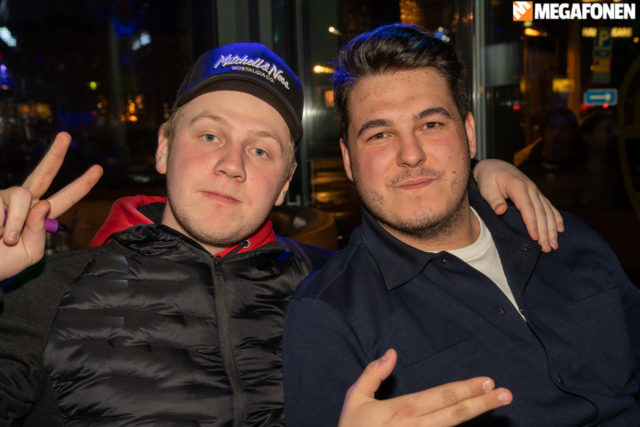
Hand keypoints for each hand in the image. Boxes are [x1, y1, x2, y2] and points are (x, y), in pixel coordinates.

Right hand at [0, 132, 102, 279]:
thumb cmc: (2, 262)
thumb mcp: (30, 254)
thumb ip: (40, 232)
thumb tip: (43, 205)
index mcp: (40, 217)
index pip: (65, 198)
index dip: (81, 184)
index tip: (98, 168)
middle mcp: (24, 204)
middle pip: (43, 175)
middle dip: (55, 155)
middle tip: (66, 136)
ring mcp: (5, 199)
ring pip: (24, 194)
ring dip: (18, 222)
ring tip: (7, 240)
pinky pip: (4, 204)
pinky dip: (4, 224)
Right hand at [338, 349, 511, 426]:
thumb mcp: (355, 397)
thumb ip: (373, 373)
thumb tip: (392, 353)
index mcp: (403, 409)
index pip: (442, 396)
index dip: (466, 389)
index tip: (487, 381)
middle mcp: (417, 426)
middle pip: (455, 413)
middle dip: (482, 402)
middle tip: (506, 393)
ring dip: (477, 414)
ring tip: (498, 403)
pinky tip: (473, 423)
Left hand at [474, 159, 563, 251]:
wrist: (494, 166)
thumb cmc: (488, 179)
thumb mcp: (486, 187)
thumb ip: (493, 199)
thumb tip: (500, 210)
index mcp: (518, 186)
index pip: (527, 208)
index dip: (532, 223)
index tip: (535, 238)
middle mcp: (530, 188)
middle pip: (541, 212)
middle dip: (545, 231)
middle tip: (547, 248)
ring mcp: (535, 191)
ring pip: (547, 211)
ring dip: (552, 229)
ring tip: (554, 245)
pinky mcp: (537, 194)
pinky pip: (549, 206)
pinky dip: (556, 218)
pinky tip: (560, 229)